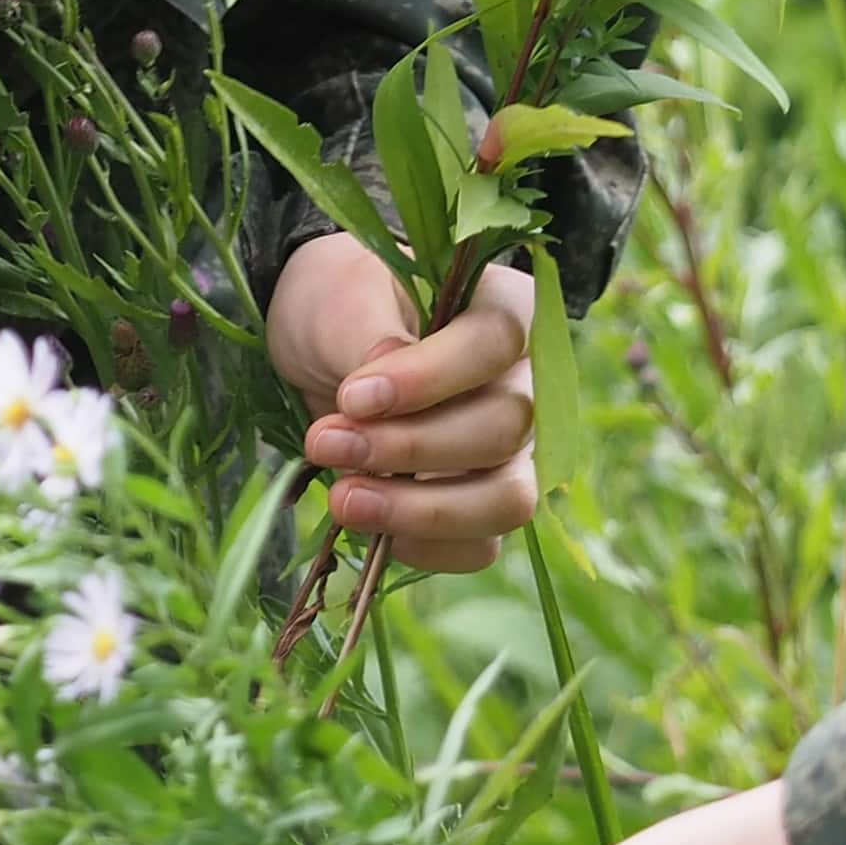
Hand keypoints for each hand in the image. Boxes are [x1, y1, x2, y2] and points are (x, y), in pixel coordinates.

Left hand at [266, 236, 536, 569]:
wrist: (320, 344)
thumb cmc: (340, 304)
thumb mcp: (339, 298)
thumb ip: (368, 332)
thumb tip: (391, 364)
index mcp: (503, 308)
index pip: (494, 344)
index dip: (429, 378)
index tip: (354, 397)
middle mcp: (525, 383)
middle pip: (503, 429)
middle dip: (409, 447)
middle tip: (326, 442)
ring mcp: (515, 451)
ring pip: (506, 498)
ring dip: (421, 509)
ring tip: (343, 499)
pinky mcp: (486, 502)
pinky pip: (482, 544)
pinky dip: (427, 546)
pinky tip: (369, 527)